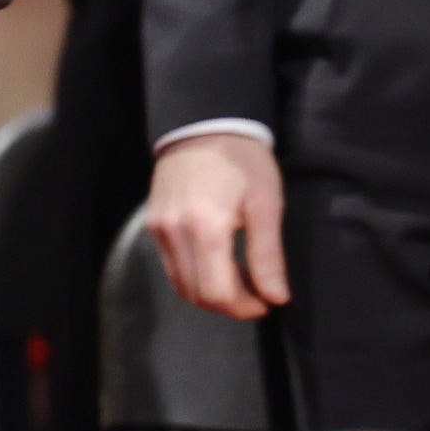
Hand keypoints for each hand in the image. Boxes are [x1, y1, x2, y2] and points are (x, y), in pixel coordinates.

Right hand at [147, 133, 290, 318]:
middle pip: (196, 295)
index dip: (245, 307)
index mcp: (205, 227)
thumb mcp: (266, 205)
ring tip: (238, 280)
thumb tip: (276, 298)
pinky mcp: (153, 223)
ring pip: (181, 284)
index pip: (217, 293)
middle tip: (256, 293)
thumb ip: (268, 255)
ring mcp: (159, 228)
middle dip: (229, 304)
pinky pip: (172, 266)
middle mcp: (174, 232)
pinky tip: (216, 263)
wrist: (204, 123)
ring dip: (210, 293)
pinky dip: (195, 276)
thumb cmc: (243, 161)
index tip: (268, 300)